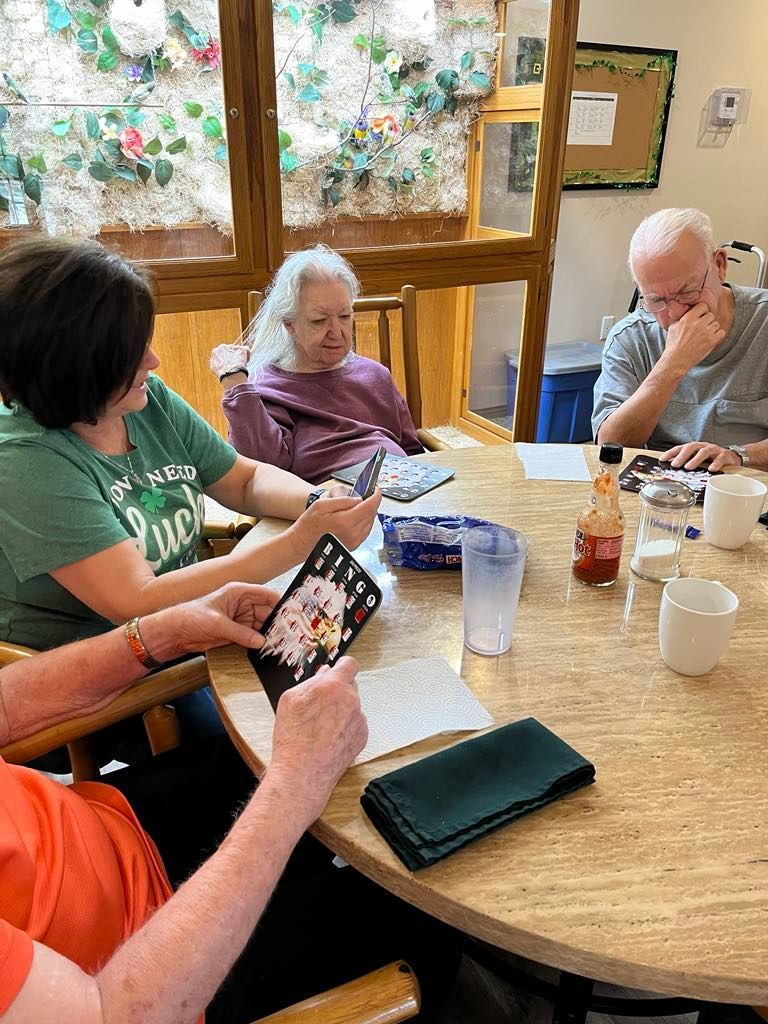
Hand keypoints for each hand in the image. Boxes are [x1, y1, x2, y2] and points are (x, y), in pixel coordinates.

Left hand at [139, 582, 279, 662]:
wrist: (175, 632)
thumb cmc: (191, 617)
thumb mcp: (217, 623)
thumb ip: (240, 633)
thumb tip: (260, 641)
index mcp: (239, 592)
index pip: (266, 595)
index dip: (281, 603)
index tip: (294, 613)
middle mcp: (242, 604)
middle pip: (267, 613)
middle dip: (278, 623)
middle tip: (291, 635)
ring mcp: (240, 619)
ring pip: (263, 626)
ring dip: (271, 635)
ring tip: (284, 644)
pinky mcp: (237, 633)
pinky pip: (254, 637)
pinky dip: (261, 643)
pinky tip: (270, 649)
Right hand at [210, 343, 250, 379]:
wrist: (230, 374)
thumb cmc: (222, 374)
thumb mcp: (215, 368)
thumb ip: (217, 363)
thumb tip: (221, 364)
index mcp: (216, 351)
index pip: (221, 352)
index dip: (226, 358)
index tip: (229, 363)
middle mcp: (223, 347)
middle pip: (230, 350)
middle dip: (233, 355)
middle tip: (236, 364)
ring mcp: (233, 347)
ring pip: (238, 350)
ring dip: (240, 356)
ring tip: (241, 365)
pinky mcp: (241, 349)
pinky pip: (246, 350)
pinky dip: (247, 355)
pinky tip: (246, 362)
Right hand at [267, 657, 366, 822]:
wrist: (302, 773)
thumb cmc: (293, 738)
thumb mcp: (290, 699)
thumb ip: (311, 682)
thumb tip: (324, 675)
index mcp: (334, 686)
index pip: (349, 664)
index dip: (342, 666)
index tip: (337, 670)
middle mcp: (351, 700)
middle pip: (349, 686)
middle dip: (337, 691)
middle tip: (320, 704)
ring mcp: (359, 720)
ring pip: (352, 706)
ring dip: (341, 710)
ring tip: (321, 727)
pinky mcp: (362, 737)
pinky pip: (355, 724)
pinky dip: (345, 727)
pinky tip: (328, 737)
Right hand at [288, 488, 380, 556]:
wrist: (302, 544)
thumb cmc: (309, 525)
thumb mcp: (321, 505)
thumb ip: (342, 501)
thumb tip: (359, 499)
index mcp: (345, 522)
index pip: (369, 506)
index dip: (376, 496)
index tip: (376, 490)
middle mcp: (352, 533)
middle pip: (372, 514)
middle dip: (372, 503)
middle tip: (366, 495)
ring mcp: (354, 541)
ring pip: (370, 523)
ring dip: (368, 513)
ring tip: (359, 506)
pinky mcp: (354, 546)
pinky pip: (366, 531)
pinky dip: (365, 522)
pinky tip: (356, 517)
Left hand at [659, 441, 740, 471]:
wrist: (732, 457)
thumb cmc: (711, 459)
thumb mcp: (697, 460)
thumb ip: (686, 463)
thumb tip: (671, 469)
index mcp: (694, 448)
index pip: (680, 448)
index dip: (670, 453)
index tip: (662, 459)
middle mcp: (703, 447)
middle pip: (691, 447)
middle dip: (681, 456)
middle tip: (675, 464)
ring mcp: (714, 450)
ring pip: (704, 452)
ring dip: (695, 459)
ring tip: (688, 467)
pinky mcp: (725, 455)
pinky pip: (720, 458)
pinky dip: (715, 463)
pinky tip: (711, 469)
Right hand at [662, 302, 725, 373]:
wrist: (676, 361)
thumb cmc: (673, 345)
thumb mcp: (673, 328)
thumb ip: (682, 318)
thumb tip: (687, 312)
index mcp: (688, 318)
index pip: (702, 306)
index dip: (702, 311)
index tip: (700, 317)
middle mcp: (698, 323)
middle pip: (710, 315)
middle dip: (707, 321)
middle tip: (701, 328)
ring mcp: (706, 332)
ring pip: (716, 324)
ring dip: (712, 329)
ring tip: (704, 335)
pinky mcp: (712, 340)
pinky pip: (721, 332)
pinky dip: (717, 335)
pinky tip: (710, 339)